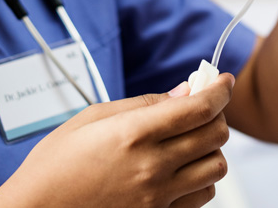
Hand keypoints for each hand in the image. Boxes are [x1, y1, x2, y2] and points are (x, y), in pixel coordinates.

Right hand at [0, 75, 234, 207]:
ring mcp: (157, 198)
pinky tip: (180, 168)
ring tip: (190, 140)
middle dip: (216, 114)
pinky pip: (201, 197)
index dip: (219, 90)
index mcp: (134, 134)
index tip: (222, 81)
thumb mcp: (92, 119)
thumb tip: (182, 91)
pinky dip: (200, 178)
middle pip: (216, 135)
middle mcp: (152, 167)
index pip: (200, 108)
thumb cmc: (54, 167)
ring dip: (210, 148)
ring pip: (216, 168)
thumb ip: (143, 103)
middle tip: (202, 107)